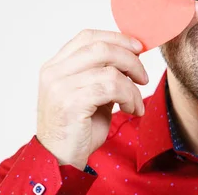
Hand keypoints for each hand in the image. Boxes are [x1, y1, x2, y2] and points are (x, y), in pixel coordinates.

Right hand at [36, 29, 147, 169]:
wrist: (60, 160)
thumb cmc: (79, 128)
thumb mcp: (92, 92)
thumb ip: (104, 71)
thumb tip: (132, 53)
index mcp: (56, 65)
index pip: (88, 36)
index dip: (117, 38)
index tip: (139, 48)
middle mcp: (54, 72)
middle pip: (101, 48)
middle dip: (130, 59)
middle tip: (143, 77)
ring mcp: (59, 86)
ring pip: (110, 70)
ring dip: (132, 86)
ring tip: (136, 102)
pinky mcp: (70, 103)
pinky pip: (111, 88)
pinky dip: (129, 97)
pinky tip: (131, 109)